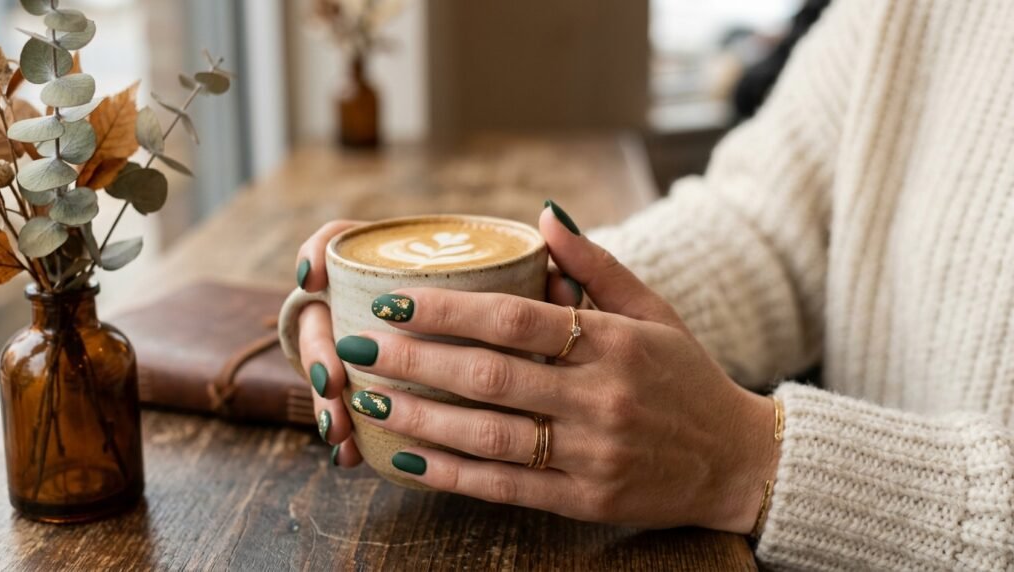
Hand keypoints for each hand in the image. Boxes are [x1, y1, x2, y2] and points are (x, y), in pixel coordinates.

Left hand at [332, 204, 779, 531]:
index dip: (448, 308)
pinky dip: (451, 474)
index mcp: (614, 344)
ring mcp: (593, 454)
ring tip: (367, 398)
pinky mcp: (586, 500)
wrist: (738, 461)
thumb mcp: (654, 312)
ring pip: (489, 435)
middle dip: (414, 360)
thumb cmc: (688, 378)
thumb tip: (545, 215)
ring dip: (420, 417)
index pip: (516, 319)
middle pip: (490, 376)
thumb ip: (597, 265)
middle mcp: (601, 398)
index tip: (393, 300)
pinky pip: (506, 487)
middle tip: (358, 346)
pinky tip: (408, 457)